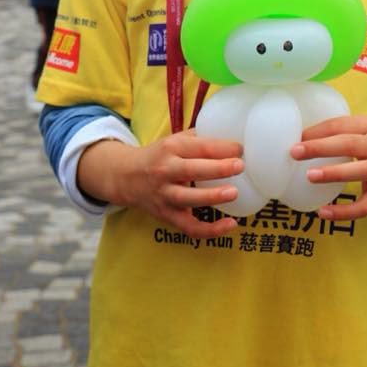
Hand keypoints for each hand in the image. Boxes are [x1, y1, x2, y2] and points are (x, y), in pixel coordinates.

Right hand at [77, 132, 244, 238]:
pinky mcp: (167, 216)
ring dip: (211, 197)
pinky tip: (230, 225)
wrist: (125, 177)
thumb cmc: (159, 156)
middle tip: (240, 166)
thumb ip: (200, 137)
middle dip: (217, 168)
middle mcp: (166, 171)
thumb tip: (234, 136)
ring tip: (233, 193)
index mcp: (171, 148)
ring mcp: (165, 195)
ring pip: (187, 199)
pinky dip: (210, 230)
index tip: (241, 149)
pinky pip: (189, 227)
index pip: (198, 147)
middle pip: (192, 170)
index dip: (221, 148)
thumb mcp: (174, 140)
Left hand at [290, 114, 366, 220]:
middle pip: (349, 144)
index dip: (318, 130)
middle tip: (295, 151)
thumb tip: (303, 140)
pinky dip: (344, 212)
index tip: (297, 137)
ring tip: (309, 176)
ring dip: (333, 173)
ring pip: (359, 171)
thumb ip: (345, 132)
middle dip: (320, 147)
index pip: (341, 125)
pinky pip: (365, 206)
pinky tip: (323, 213)